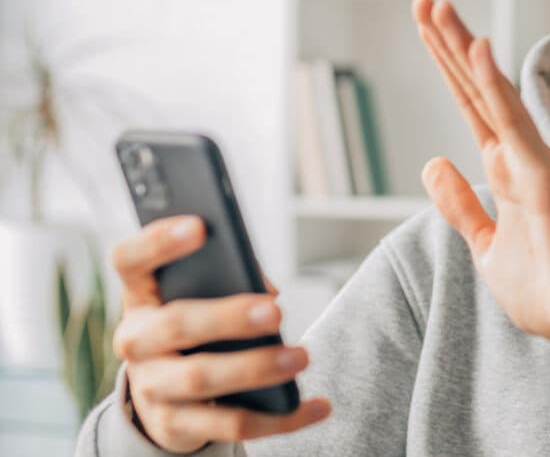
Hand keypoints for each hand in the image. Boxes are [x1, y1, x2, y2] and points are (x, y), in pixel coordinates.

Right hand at [109, 215, 331, 452]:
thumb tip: (266, 293)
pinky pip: (231, 425)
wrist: (163, 395)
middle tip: (275, 311)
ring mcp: (152, 387)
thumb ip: (229, 279)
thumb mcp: (198, 295)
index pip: (129, 259)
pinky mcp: (175, 427)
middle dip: (228, 317)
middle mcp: (136, 340)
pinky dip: (282, 418)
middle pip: (174, 325)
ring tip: (301, 357)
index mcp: (140, 295)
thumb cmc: (194, 325)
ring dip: (257, 368)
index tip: (200, 226)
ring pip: (201, 379)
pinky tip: (318, 406)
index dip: (158, 241)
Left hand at [412, 0, 549, 352]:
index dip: (449, 66)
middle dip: (450, 44)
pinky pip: (515, 126)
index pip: (471, 106)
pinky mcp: (544, 182)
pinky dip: (496, 87)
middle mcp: (520, 158)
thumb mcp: (486, 246)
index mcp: (505, 170)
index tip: (427, 27)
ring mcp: (534, 165)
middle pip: (478, 90)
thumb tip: (430, 162)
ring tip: (439, 10)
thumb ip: (461, 206)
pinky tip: (477, 51)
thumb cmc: (546, 289)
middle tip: (425, 0)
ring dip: (466, 52)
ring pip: (494, 96)